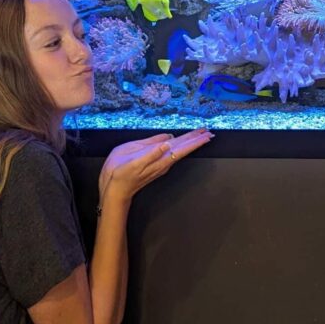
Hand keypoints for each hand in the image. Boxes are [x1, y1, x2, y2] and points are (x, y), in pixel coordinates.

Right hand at [98, 128, 212, 209]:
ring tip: (201, 135)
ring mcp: (160, 164)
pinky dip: (179, 146)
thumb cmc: (119, 173)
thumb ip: (151, 151)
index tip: (206, 134)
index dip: (194, 140)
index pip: (181, 147)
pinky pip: (170, 153)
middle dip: (196, 140)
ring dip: (190, 142)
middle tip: (210, 132)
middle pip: (183, 148)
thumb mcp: (133, 160)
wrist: (114, 191)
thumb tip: (168, 141)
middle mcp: (163, 162)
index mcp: (159, 158)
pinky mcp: (155, 165)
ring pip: (178, 151)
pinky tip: (179, 142)